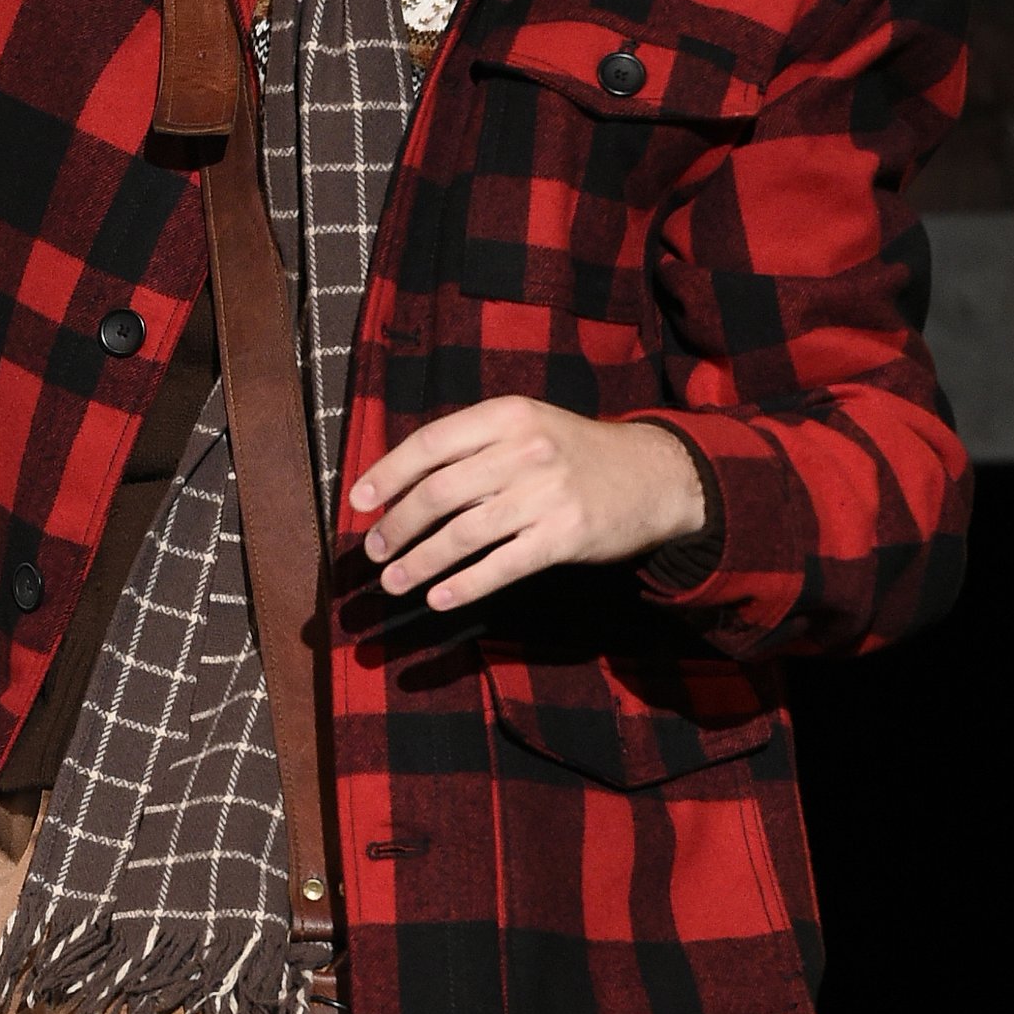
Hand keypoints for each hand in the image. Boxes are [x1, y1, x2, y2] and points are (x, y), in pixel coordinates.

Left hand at [347, 399, 707, 611]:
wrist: (654, 476)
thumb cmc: (575, 453)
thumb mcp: (528, 426)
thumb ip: (475, 445)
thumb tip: (403, 483)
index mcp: (508, 415)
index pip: (431, 444)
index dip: (388, 474)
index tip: (358, 501)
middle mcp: (525, 451)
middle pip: (439, 493)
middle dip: (397, 526)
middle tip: (374, 551)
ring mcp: (546, 495)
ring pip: (462, 535)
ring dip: (419, 563)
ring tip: (393, 582)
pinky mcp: (564, 537)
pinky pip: (501, 566)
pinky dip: (464, 586)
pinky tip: (439, 598)